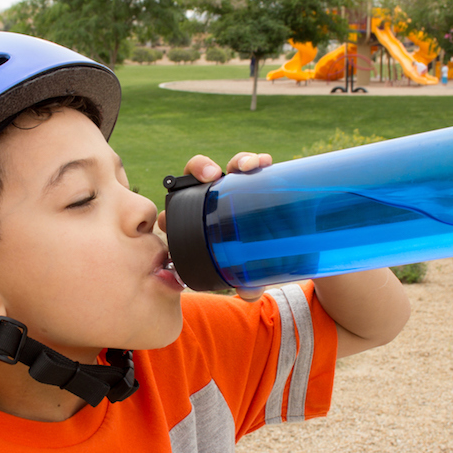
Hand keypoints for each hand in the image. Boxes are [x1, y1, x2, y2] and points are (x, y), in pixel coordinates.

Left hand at [158, 152, 271, 301]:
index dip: (169, 213)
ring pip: (227, 167)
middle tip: (211, 176)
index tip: (173, 218)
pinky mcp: (255, 181)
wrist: (283, 245)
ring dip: (234, 161)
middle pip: (197, 178)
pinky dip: (255, 160)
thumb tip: (249, 292)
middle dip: (198, 169)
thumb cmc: (253, 260)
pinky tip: (264, 162)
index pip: (174, 215)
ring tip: (248, 167)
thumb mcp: (248, 273)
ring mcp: (234, 188)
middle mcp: (214, 200)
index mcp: (199, 223)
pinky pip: (251, 165)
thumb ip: (247, 282)